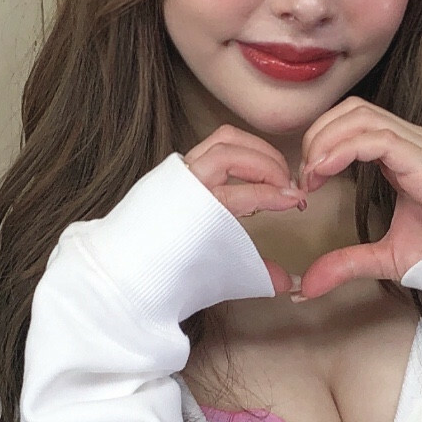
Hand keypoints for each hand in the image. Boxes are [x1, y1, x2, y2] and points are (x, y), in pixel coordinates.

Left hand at [183, 126, 302, 293]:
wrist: (125, 274)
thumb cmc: (168, 273)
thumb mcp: (216, 275)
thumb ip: (256, 271)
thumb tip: (288, 281)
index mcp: (197, 210)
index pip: (246, 192)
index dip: (276, 194)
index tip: (297, 201)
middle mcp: (186, 183)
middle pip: (233, 154)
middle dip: (269, 165)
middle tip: (289, 185)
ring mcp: (180, 172)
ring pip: (223, 140)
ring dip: (256, 150)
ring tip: (276, 170)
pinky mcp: (178, 169)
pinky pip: (212, 144)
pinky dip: (239, 148)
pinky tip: (253, 165)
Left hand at [293, 100, 421, 298]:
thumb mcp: (384, 257)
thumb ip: (346, 263)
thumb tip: (307, 286)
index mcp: (405, 153)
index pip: (355, 121)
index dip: (322, 140)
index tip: (306, 180)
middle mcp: (414, 140)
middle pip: (353, 110)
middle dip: (318, 135)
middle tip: (304, 175)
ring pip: (361, 117)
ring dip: (326, 140)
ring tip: (312, 175)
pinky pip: (378, 139)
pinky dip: (344, 149)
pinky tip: (325, 171)